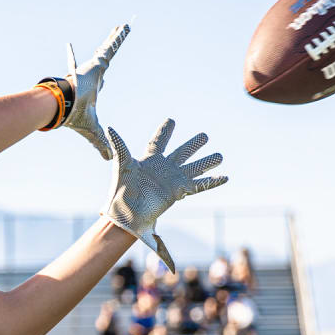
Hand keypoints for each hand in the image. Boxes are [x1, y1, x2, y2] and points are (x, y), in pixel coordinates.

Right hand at [64, 24, 129, 158]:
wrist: (66, 105)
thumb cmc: (76, 117)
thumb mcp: (94, 131)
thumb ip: (101, 143)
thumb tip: (107, 160)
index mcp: (90, 90)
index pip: (98, 84)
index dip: (101, 81)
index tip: (103, 78)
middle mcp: (92, 77)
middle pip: (103, 63)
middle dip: (107, 53)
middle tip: (109, 48)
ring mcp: (95, 68)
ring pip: (109, 50)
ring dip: (115, 39)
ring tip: (123, 28)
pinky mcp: (99, 62)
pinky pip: (112, 47)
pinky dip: (119, 37)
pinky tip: (126, 26)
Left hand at [101, 119, 227, 270]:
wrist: (126, 214)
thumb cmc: (120, 191)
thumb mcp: (122, 164)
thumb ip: (119, 146)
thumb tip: (109, 127)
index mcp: (149, 160)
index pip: (159, 141)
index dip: (165, 132)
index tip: (171, 121)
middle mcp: (163, 169)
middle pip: (182, 153)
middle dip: (193, 145)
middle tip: (204, 136)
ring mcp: (172, 180)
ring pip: (194, 168)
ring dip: (207, 162)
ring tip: (219, 156)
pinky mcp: (178, 192)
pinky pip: (199, 185)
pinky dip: (212, 182)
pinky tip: (224, 177)